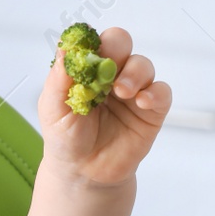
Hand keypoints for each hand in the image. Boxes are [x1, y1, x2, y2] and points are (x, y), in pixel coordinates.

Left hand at [36, 25, 171, 188]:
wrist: (83, 173)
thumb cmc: (66, 139)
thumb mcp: (53, 109)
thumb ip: (59, 79)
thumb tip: (66, 46)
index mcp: (86, 70)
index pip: (93, 42)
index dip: (92, 43)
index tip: (88, 54)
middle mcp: (111, 75)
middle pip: (121, 44)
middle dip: (117, 50)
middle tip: (108, 69)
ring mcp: (132, 91)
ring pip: (142, 65)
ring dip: (134, 73)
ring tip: (122, 92)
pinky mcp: (150, 111)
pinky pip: (162, 92)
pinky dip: (155, 92)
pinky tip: (143, 101)